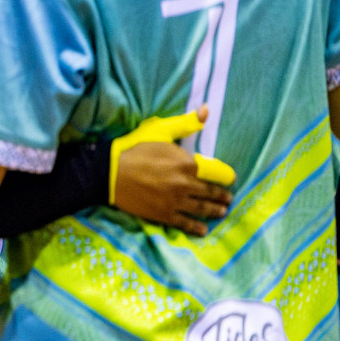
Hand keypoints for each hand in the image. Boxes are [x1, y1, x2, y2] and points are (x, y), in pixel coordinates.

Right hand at [110, 107, 235, 237]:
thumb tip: (207, 110)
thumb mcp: (160, 130)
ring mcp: (176, 202)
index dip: (226, 176)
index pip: (217, 172)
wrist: (110, 173)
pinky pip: (185, 223)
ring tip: (221, 212)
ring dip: (214, 211)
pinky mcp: (164, 215)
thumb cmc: (134, 148)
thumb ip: (186, 123)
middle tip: (228, 199)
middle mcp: (186, 184)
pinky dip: (196, 228)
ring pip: (202, 209)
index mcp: (187, 163)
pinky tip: (203, 230)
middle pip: (211, 192)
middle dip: (222, 196)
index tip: (230, 179)